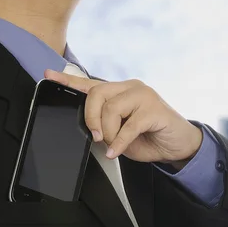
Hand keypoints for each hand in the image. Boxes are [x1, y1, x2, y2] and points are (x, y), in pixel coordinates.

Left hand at [45, 69, 202, 168]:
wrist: (179, 145)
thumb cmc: (151, 138)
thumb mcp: (121, 133)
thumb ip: (106, 126)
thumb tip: (91, 130)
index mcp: (121, 91)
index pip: (91, 83)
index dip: (69, 80)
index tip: (48, 75)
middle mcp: (131, 88)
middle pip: (97, 94)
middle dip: (91, 119)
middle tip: (97, 137)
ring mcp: (144, 96)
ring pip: (111, 109)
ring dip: (108, 133)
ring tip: (114, 145)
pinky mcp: (154, 109)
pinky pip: (128, 126)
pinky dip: (120, 142)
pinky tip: (117, 151)